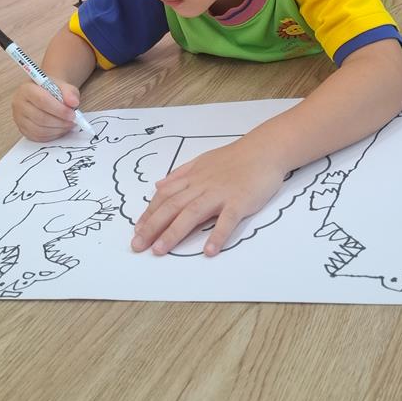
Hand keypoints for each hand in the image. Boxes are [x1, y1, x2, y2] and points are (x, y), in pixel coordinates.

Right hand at [12, 78, 79, 140]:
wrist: (42, 93)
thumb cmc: (51, 89)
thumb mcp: (62, 85)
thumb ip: (69, 92)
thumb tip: (73, 103)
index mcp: (27, 89)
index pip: (42, 100)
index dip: (59, 109)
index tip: (72, 114)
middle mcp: (19, 104)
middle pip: (40, 117)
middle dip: (60, 121)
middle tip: (72, 121)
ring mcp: (19, 119)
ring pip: (39, 129)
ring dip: (57, 130)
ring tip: (68, 125)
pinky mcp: (23, 130)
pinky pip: (38, 137)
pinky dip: (52, 135)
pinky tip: (61, 129)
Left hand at [131, 133, 285, 256]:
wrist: (264, 149)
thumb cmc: (235, 157)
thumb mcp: (202, 161)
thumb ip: (180, 174)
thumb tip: (159, 184)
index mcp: (193, 177)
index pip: (165, 196)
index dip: (149, 213)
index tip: (137, 230)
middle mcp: (202, 186)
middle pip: (172, 206)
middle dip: (153, 226)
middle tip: (138, 246)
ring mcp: (221, 193)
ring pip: (192, 213)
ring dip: (174, 233)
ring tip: (160, 250)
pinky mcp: (240, 201)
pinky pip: (227, 220)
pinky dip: (217, 235)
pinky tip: (208, 251)